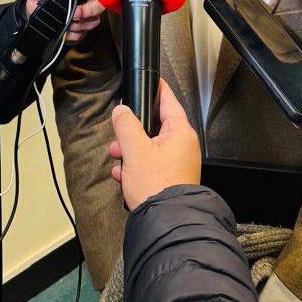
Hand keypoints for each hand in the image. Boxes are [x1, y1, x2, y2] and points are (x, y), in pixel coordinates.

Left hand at [26, 0, 103, 42]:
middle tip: (75, 14)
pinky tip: (66, 31)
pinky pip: (85, 33)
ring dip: (79, 24)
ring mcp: (85, 14)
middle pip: (100, 3)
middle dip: (89, 10)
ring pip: (94, 20)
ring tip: (66, 23)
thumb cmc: (39, 2)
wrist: (36, 20)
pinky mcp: (83, 28)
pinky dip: (74, 34)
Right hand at [108, 79, 200, 211]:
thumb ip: (125, 125)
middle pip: (155, 125)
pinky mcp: (170, 177)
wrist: (165, 222)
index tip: (149, 80)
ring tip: (118, 158)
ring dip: (130, 150)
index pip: (168, 100)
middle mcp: (183, 145)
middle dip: (132, 131)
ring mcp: (178, 162)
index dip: (155, 89)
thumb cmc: (157, 186)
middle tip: (118, 135)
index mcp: (180, 132)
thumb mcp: (135, 150)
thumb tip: (121, 111)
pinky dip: (136, 166)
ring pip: (150, 146)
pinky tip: (124, 174)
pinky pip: (151, 163)